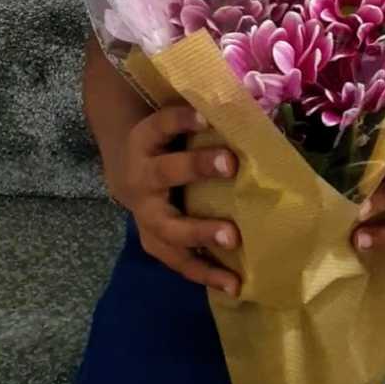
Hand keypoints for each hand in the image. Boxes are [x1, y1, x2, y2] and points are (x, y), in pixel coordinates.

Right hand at [110, 104, 242, 296]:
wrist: (127, 170)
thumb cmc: (166, 140)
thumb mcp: (175, 120)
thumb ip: (206, 112)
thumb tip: (257, 99)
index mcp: (145, 139)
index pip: (162, 123)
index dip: (181, 119)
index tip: (206, 116)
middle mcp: (141, 176)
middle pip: (165, 172)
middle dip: (197, 168)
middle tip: (231, 165)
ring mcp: (144, 214)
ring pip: (169, 226)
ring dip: (200, 233)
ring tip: (233, 239)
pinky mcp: (154, 242)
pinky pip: (178, 261)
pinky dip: (204, 272)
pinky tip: (233, 284)